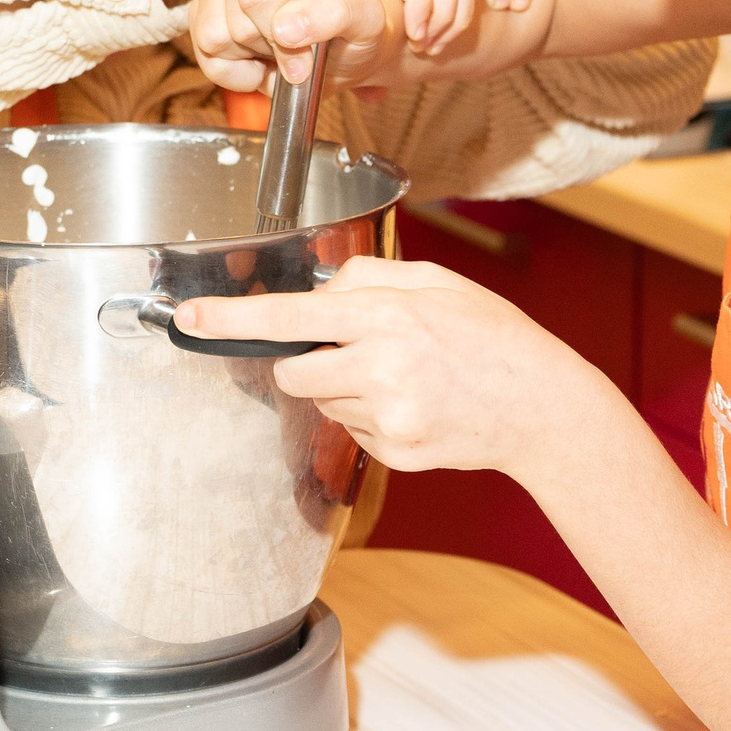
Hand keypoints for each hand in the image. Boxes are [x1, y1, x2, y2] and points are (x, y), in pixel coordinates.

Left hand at [173, 255, 598, 480]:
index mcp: (385, 317)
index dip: (231, 319)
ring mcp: (386, 417)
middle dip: (308, 360)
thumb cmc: (492, 337)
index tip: (189, 319)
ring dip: (347, 388)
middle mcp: (379, 368)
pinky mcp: (394, 452)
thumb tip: (321, 291)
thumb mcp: (435, 282)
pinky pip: (352, 431)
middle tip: (359, 351)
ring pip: (324, 401)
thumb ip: (368, 278)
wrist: (540, 406)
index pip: (288, 317)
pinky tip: (416, 405)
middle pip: (294, 371)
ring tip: (407, 377)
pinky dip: (372, 417)